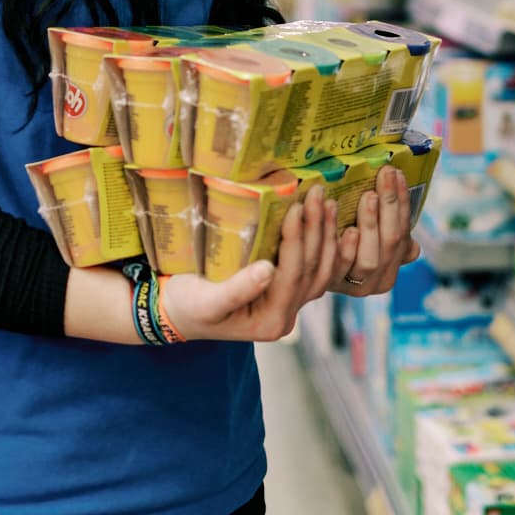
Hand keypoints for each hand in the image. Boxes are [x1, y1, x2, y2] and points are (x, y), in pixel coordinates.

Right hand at [161, 184, 339, 342]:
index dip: (297, 240)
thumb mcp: (206, 301)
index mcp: (269, 321)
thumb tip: (267, 270)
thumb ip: (236, 290)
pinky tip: (335, 225)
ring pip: (321, 271)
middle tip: (319, 193)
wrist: (179, 313)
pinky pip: (317, 271)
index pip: (292, 275)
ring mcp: (290, 306)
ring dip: (327, 236)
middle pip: (312, 270)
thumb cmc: (187, 305)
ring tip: (329, 203)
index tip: (297, 207)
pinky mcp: (287, 293)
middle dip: (317, 230)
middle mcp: (285, 317)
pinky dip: (329, 248)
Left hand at [331, 166, 417, 297]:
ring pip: (369, 258)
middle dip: (389, 205)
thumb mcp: (371, 234)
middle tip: (384, 175)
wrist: (307, 270)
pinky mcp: (331, 284)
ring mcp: (356, 285)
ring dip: (370, 224)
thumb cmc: (343, 239)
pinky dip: (345, 247)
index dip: (402, 202)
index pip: (404, 228)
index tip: (397, 173)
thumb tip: (414, 242)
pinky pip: (340, 266)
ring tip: (368, 197)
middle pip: (391, 241)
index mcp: (396, 262)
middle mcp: (381, 280)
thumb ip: (389, 227)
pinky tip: (345, 228)